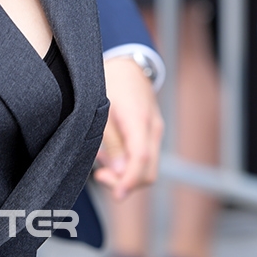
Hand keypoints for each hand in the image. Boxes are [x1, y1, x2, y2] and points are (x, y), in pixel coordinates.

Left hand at [94, 56, 163, 199]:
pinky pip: (145, 155)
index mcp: (139, 120)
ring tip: (102, 162)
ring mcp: (155, 130)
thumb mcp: (102, 106)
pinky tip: (111, 154)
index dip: (129, 181)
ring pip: (148, 167)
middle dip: (126, 182)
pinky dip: (130, 162)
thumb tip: (119, 172)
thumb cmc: (110, 80)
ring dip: (127, 173)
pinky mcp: (152, 131)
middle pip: (149, 171)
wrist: (128, 62)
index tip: (116, 194)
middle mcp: (153, 128)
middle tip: (100, 176)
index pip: (141, 160)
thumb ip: (110, 140)